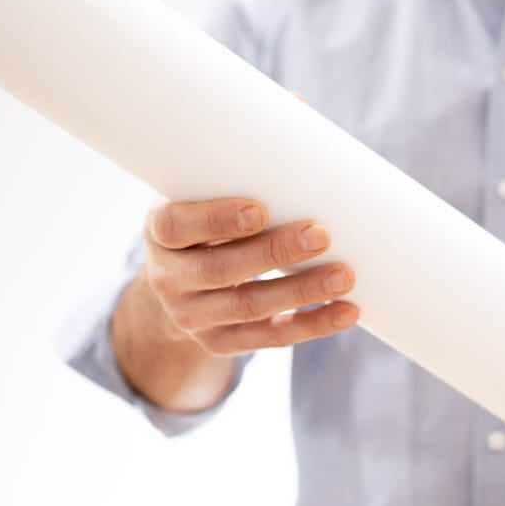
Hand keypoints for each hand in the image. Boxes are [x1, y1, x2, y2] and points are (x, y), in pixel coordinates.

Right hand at [143, 197, 359, 355]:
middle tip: (321, 234)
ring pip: (248, 307)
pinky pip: (268, 337)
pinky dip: (310, 325)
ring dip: (300, 292)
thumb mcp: (201, 197)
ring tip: (343, 276)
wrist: (180, 280)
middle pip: (219, 270)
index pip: (177, 226)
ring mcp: (191, 316)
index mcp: (160, 232)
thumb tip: (311, 163)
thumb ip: (237, 182)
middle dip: (274, 253)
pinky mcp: (219, 342)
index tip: (260, 210)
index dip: (217, 219)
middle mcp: (167, 278)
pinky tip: (344, 312)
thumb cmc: (207, 221)